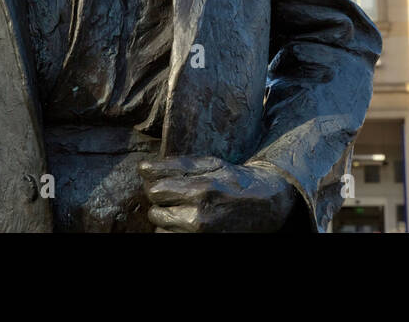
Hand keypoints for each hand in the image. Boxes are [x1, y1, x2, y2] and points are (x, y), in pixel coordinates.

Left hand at [139, 155, 296, 231]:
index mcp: (200, 191)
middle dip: (162, 204)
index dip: (158, 185)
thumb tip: (142, 167)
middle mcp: (198, 217)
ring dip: (168, 221)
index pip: (155, 190)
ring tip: (186, 211)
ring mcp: (200, 236)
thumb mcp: (211, 164)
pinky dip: (175, 232)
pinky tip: (189, 224)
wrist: (266, 205)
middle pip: (155, 212)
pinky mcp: (201, 244)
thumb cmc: (235, 180)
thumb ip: (175, 166)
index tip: (168, 183)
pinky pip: (171, 239)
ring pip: (161, 230)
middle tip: (179, 198)